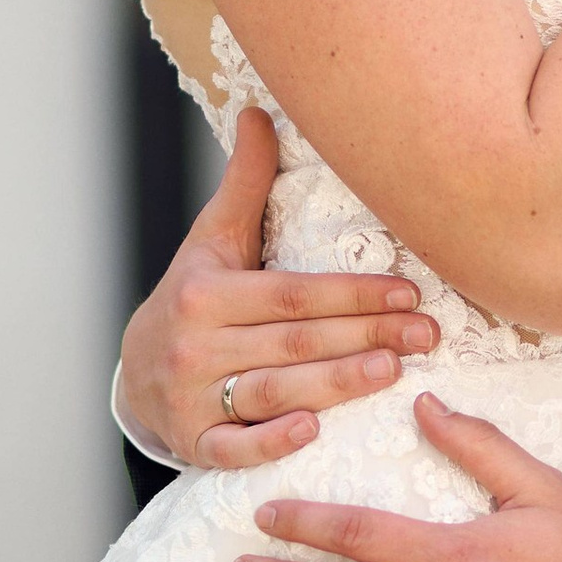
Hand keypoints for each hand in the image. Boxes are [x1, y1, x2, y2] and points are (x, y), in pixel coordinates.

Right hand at [115, 105, 439, 467]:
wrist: (136, 375)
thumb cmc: (194, 300)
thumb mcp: (212, 241)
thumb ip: (244, 184)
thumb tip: (259, 112)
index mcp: (205, 292)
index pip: (293, 293)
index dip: (352, 292)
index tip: (408, 291)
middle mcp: (195, 344)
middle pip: (293, 341)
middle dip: (365, 335)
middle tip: (425, 334)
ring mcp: (192, 398)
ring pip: (272, 391)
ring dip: (335, 383)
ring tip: (392, 370)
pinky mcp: (194, 444)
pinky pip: (234, 448)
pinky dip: (270, 442)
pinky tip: (312, 429)